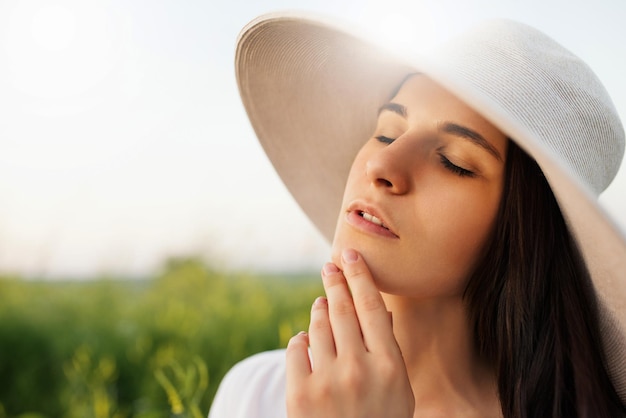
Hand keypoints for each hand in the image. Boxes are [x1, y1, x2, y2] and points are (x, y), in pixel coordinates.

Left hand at [286, 248, 414, 417]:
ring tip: (321, 303)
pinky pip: (296, 349)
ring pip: (318, 326)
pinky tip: (307, 340)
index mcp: (389, 366)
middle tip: (330, 266)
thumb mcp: (397, 391)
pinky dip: (301, 340)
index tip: (350, 255)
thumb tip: (380, 310)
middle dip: (335, 282)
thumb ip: (388, 350)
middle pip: (342, 310)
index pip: (372, 307)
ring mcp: (328, 382)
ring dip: (318, 310)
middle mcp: (359, 370)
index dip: (360, 276)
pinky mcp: (300, 394)